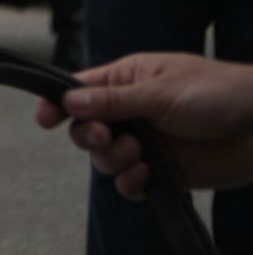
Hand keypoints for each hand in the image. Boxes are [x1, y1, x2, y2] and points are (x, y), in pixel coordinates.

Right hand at [35, 54, 252, 197]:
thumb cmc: (218, 93)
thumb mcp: (161, 91)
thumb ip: (114, 101)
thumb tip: (68, 102)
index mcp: (126, 81)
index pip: (78, 90)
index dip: (56, 103)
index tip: (45, 119)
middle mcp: (130, 112)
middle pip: (85, 129)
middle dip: (89, 136)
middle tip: (108, 136)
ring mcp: (146, 143)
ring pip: (104, 158)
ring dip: (112, 159)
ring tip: (138, 154)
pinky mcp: (163, 171)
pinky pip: (129, 183)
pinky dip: (130, 182)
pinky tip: (146, 174)